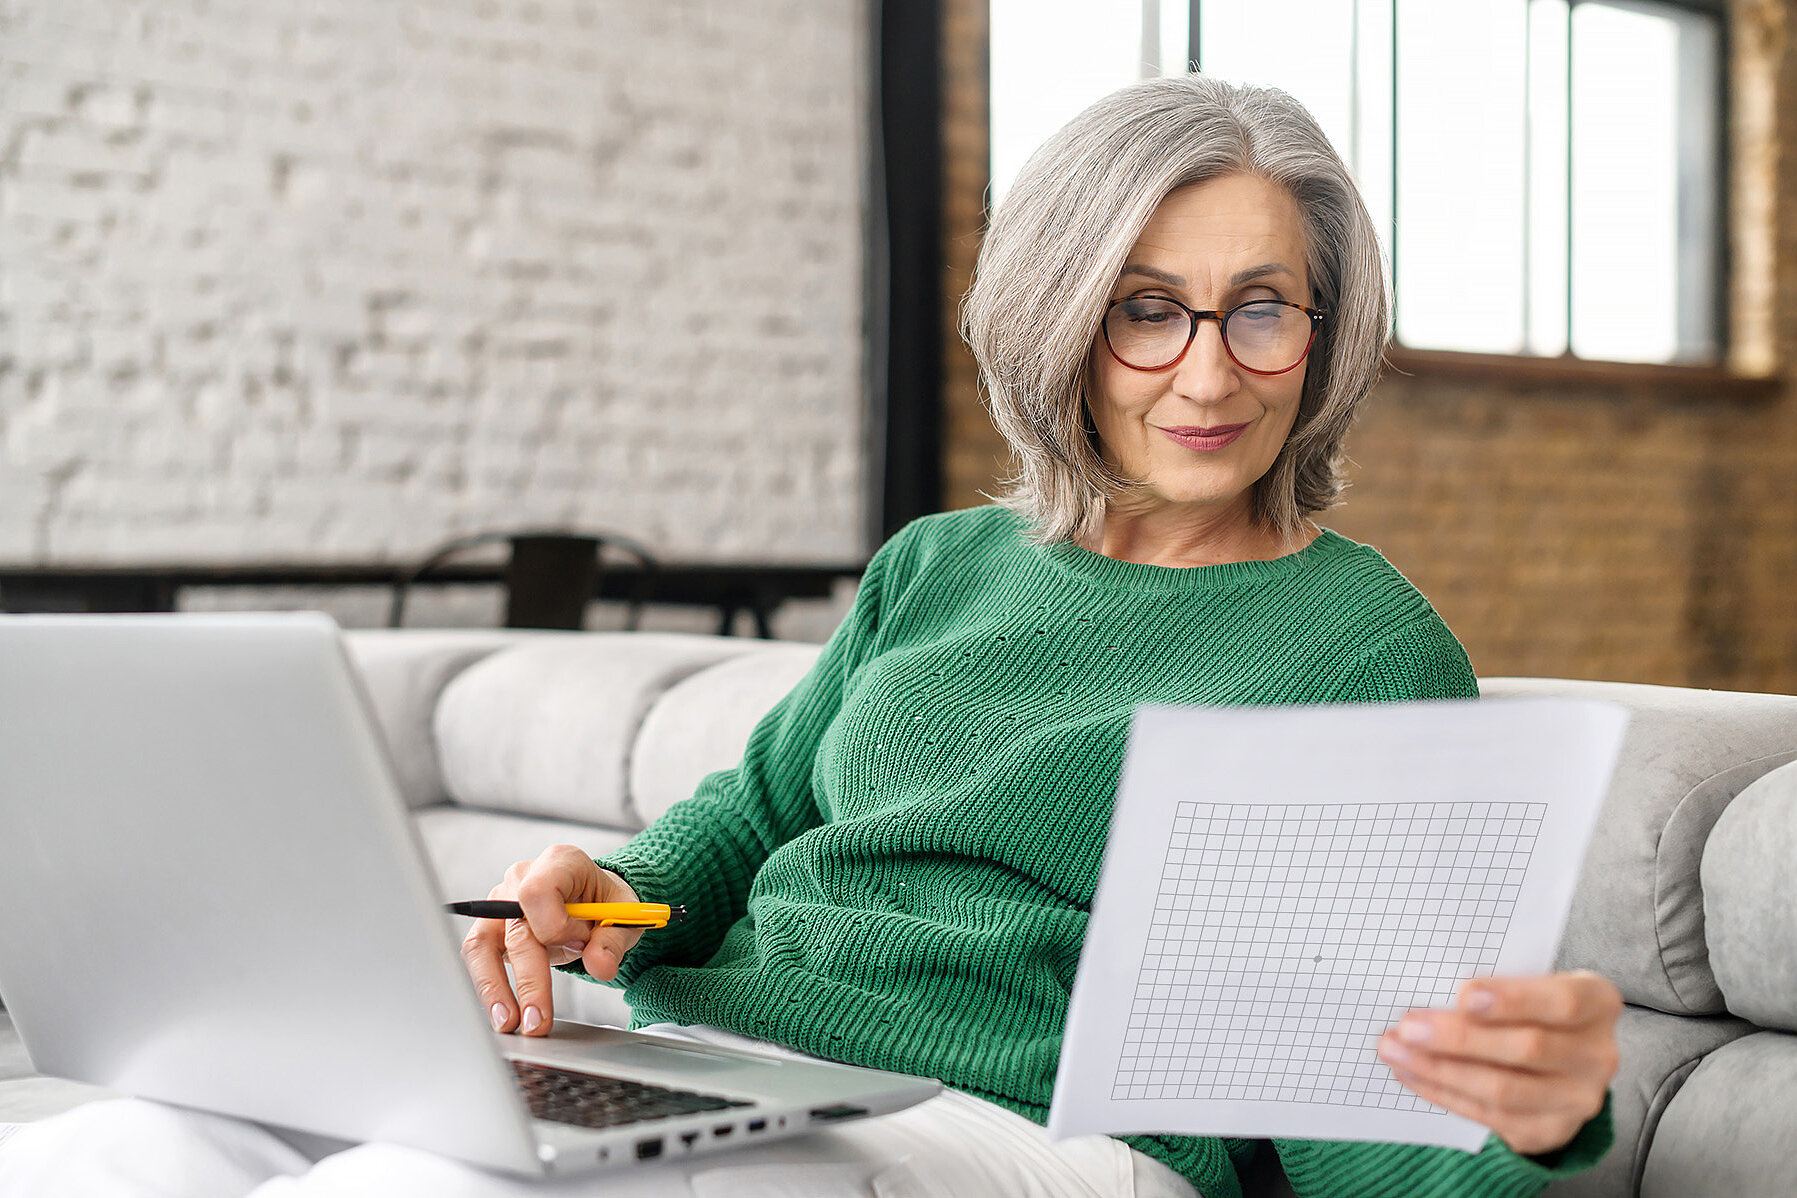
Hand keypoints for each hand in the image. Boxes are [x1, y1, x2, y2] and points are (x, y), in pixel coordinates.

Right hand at [459, 844, 644, 1037]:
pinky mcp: (491, 928)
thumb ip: (613, 939)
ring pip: (482, 946)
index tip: (579, 945)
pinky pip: (479, 958)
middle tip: (538, 1020)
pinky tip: (501, 1014)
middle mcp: (522, 878)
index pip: (538, 892)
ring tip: (509, 1024)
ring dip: (494, 989)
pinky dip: (488, 988)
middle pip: (515, 929)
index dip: (556, 926)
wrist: (592, 899)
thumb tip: (600, 966)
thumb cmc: (605, 900)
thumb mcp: (624, 914)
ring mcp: (500, 903)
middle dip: (529, 979)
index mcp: (558, 863)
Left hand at [1377, 971, 1621, 1155]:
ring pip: (1504, 1089)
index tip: (1464, 994)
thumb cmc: (1531, 1005)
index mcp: (1597, 1003)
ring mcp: (1577, 1099)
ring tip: (1396, 1050)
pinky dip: (1444, 1093)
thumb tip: (1426, 984)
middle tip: (1408, 1026)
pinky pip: (1490, 1117)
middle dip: (1459, 1038)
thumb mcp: (1529, 982)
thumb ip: (1495, 985)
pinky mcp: (1550, 1130)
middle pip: (1527, 1048)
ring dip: (1440, 1070)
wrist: (1559, 1059)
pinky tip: (1411, 1074)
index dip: (1513, 1000)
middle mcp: (1597, 1055)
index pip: (1562, 1001)